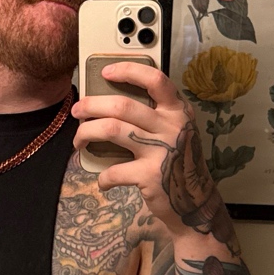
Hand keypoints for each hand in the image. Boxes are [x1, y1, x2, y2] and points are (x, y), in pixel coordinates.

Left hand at [73, 62, 230, 241]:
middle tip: (77, 111)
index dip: (128, 71)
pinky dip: (102, 177)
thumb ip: (156, 115)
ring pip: (112, 129)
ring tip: (78, 140)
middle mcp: (172, 126)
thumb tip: (111, 102)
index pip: (155, 80)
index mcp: (178, 111)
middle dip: (91, 105)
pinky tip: (103, 181)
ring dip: (87, 133)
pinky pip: (113, 170)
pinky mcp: (150, 175)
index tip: (105, 72)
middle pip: (122, 105)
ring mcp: (161, 150)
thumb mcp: (177, 131)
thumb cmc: (179, 162)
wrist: (196, 203)